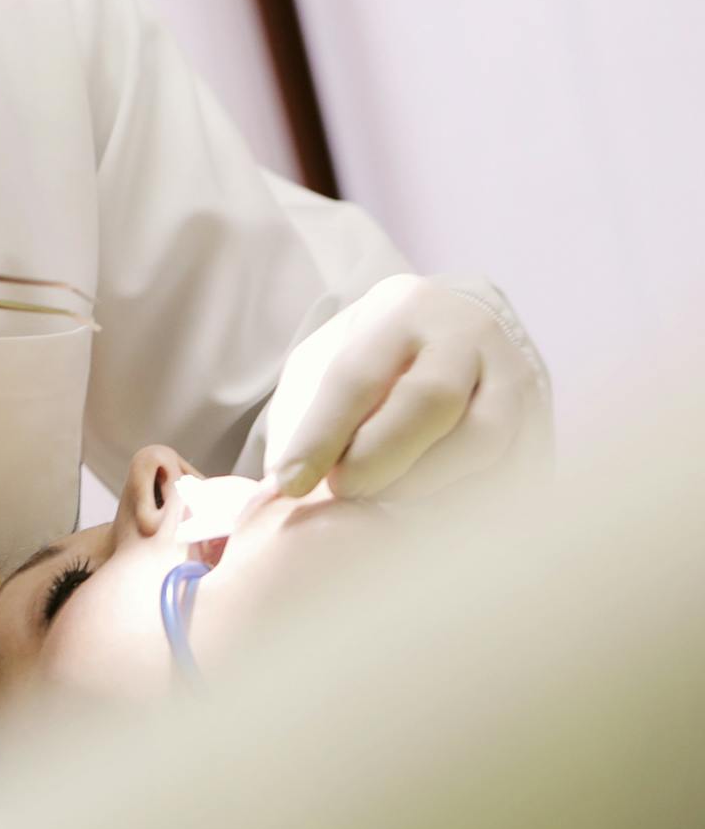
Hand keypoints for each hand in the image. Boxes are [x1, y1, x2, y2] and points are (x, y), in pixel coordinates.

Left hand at [267, 274, 549, 501]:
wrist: (459, 326)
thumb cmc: (376, 358)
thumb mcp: (330, 361)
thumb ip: (305, 414)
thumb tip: (282, 487)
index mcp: (400, 311)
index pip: (356, 376)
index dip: (322, 436)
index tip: (291, 484)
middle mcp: (467, 334)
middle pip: (430, 400)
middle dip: (381, 457)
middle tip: (345, 492)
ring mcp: (516, 372)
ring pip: (484, 437)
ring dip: (429, 482)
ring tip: (388, 504)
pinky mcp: (545, 417)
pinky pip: (518, 466)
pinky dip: (474, 499)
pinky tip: (436, 518)